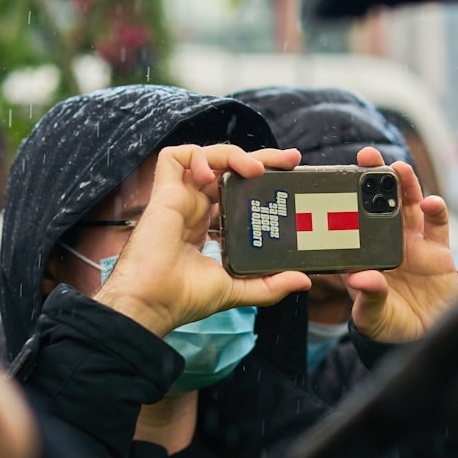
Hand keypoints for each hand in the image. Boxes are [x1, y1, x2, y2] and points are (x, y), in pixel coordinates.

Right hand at [97, 144, 312, 336]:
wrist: (153, 303)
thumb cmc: (184, 299)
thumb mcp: (237, 289)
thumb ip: (270, 285)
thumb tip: (304, 280)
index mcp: (209, 227)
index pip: (239, 193)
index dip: (262, 183)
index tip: (291, 179)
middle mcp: (195, 209)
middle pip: (229, 171)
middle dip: (261, 158)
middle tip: (292, 160)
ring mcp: (180, 199)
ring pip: (207, 158)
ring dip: (234, 155)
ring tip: (257, 169)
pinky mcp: (164, 194)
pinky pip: (174, 157)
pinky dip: (197, 156)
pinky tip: (212, 173)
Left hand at [346, 146, 457, 342]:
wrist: (423, 335)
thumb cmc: (389, 324)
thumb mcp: (372, 317)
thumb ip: (368, 298)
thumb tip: (362, 279)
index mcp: (363, 253)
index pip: (351, 221)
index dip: (345, 199)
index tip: (337, 179)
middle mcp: (386, 240)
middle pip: (380, 203)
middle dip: (374, 178)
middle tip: (367, 156)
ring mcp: (412, 242)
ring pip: (409, 205)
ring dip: (405, 185)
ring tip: (399, 169)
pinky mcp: (437, 249)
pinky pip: (437, 224)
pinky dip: (436, 210)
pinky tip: (431, 202)